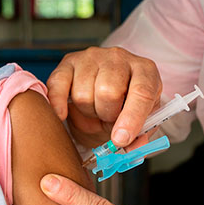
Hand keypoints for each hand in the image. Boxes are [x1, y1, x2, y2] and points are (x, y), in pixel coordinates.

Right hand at [46, 46, 161, 148]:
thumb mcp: (141, 121)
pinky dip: (58, 103)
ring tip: (95, 109)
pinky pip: (58, 84)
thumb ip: (140, 135)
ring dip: (87, 111)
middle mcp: (119, 57)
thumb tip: (131, 148)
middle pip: (108, 92)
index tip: (121, 139)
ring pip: (83, 93)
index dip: (132, 118)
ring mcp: (92, 57)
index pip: (142, 92)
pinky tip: (62, 114)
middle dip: (107, 114)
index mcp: (145, 71)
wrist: (108, 91)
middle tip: (108, 118)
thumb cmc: (126, 106)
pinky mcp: (69, 61)